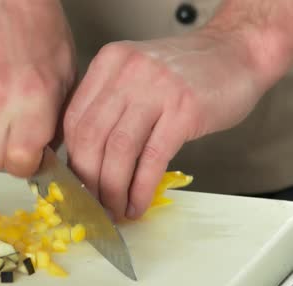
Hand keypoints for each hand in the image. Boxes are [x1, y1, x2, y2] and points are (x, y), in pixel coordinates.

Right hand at [0, 0, 75, 176]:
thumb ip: (55, 123)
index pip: (19, 162)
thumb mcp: (65, 77)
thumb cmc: (40, 31)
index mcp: (33, 97)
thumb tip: (43, 156)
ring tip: (0, 116)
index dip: (26, 166)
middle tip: (13, 142)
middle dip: (3, 159)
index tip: (31, 157)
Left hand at [63, 28, 267, 220]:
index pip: (74, 119)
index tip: (76, 182)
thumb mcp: (135, 75)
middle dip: (88, 179)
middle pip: (91, 136)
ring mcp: (156, 89)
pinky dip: (140, 188)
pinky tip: (136, 204)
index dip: (71, 158)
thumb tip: (85, 160)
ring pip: (119, 150)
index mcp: (108, 63)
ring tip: (113, 210)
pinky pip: (152, 159)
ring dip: (112, 189)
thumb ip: (108, 105)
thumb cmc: (184, 71)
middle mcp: (127, 72)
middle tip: (91, 203)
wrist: (236, 52)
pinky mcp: (185, 110)